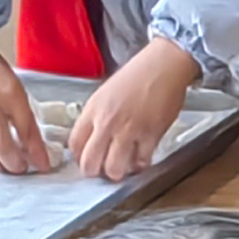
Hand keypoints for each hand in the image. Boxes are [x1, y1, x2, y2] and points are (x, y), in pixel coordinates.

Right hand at [0, 18, 49, 174]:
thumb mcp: (15, 86)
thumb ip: (22, 113)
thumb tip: (32, 144)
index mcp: (9, 93)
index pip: (27, 131)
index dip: (37, 152)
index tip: (43, 165)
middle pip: (3, 147)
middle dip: (15, 165)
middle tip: (22, 169)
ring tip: (5, 168)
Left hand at [70, 36, 199, 180]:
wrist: (163, 66)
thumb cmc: (137, 74)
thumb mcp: (106, 92)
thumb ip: (97, 115)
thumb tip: (94, 137)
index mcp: (93, 110)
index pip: (74, 144)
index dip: (79, 156)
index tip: (85, 158)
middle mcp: (107, 122)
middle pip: (90, 162)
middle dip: (94, 171)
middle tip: (101, 169)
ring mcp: (129, 131)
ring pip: (114, 168)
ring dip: (117, 172)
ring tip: (121, 168)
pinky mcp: (150, 135)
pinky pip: (141, 162)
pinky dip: (139, 165)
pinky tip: (140, 159)